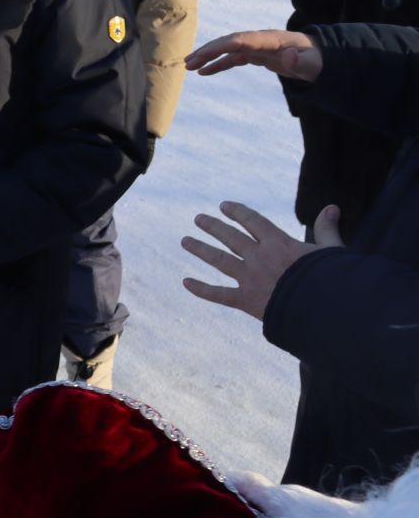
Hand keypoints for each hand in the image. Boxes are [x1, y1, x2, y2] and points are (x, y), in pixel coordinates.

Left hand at [181, 201, 341, 320]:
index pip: (253, 222)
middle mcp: (259, 257)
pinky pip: (218, 294)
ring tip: (185, 241)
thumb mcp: (332, 251)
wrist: (324, 311)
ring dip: (201, 249)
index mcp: (279, 244)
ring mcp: (250, 278)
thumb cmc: (333, 281)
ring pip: (219, 259)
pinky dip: (201, 289)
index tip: (225, 206)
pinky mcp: (246, 301)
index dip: (238, 212)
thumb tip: (332, 207)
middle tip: (198, 219)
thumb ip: (326, 230)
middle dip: (213, 226)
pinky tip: (185, 282)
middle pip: (230, 237)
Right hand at [186, 30, 322, 81]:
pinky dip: (219, 64)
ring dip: (208, 56)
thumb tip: (287, 57)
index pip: (240, 41)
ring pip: (228, 49)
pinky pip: (234, 58)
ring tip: (189, 66)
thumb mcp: (314, 63)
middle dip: (207, 51)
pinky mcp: (258, 55)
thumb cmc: (319, 60)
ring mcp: (258, 47)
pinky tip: (204, 72)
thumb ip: (301, 61)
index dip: (219, 47)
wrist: (324, 58)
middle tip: (188, 62)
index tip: (201, 55)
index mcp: (271, 40)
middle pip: (229, 42)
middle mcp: (260, 40)